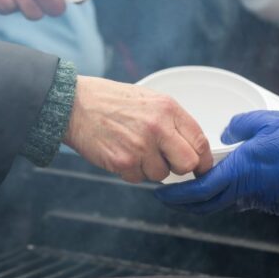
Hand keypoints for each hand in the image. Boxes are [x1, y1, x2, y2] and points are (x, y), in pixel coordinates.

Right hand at [64, 77, 212, 182]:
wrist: (74, 105)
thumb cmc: (111, 101)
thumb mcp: (149, 99)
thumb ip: (172, 121)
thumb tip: (191, 146)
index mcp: (168, 108)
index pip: (200, 141)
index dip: (204, 159)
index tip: (202, 167)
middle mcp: (157, 127)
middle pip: (188, 164)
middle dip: (180, 167)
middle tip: (167, 161)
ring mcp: (140, 146)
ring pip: (161, 175)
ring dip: (151, 168)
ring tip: (134, 148)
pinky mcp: (123, 162)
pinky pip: (139, 178)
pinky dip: (131, 171)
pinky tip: (120, 153)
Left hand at [155, 111, 278, 214]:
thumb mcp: (266, 120)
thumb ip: (240, 124)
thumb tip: (227, 131)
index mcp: (239, 171)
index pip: (197, 190)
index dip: (175, 194)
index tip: (161, 192)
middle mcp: (246, 191)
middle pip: (205, 204)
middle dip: (183, 202)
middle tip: (169, 195)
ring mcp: (260, 199)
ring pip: (224, 203)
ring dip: (205, 199)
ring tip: (195, 186)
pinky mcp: (273, 202)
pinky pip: (244, 201)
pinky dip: (228, 195)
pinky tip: (229, 182)